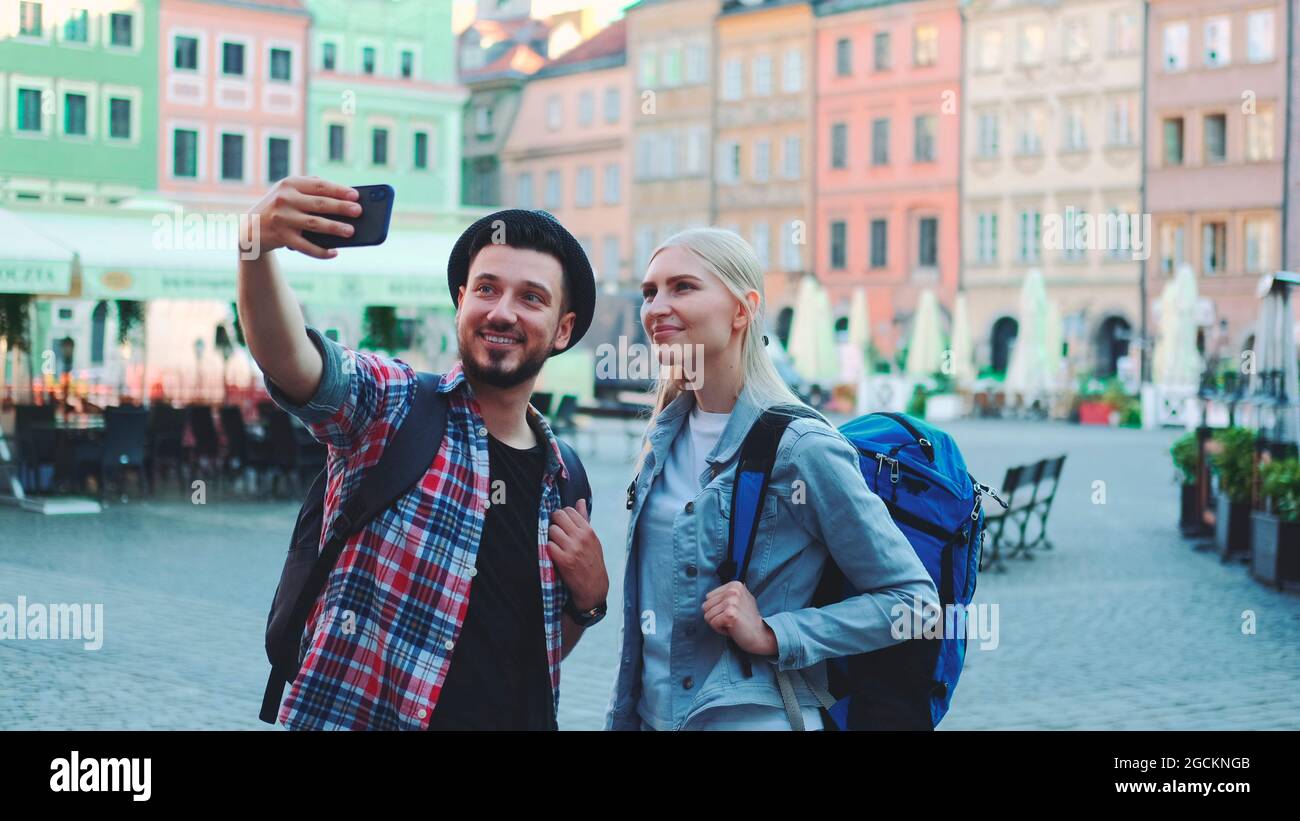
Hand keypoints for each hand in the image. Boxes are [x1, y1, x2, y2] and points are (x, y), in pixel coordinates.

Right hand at [244, 176, 360, 259]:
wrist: (251, 226)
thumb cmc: (280, 206)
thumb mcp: (289, 191)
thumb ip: (311, 188)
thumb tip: (344, 198)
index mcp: (290, 184)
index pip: (319, 185)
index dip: (339, 190)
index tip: (356, 196)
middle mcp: (285, 199)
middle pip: (319, 204)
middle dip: (341, 208)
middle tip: (358, 211)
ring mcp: (282, 218)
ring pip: (314, 224)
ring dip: (334, 228)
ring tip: (351, 231)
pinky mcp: (281, 237)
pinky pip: (305, 246)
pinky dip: (321, 251)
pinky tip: (334, 253)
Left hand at [547, 499, 608, 611]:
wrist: (594, 586)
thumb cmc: (592, 561)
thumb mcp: (592, 539)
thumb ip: (584, 519)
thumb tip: (581, 501)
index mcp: (588, 530)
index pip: (569, 510)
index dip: (562, 515)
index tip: (562, 522)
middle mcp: (580, 537)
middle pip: (558, 517)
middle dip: (554, 522)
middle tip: (556, 531)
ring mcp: (572, 548)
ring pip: (551, 530)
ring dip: (550, 536)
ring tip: (556, 543)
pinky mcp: (563, 560)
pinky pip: (549, 545)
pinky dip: (549, 548)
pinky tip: (554, 553)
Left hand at [703, 581, 777, 655]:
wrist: (760, 635)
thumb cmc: (748, 620)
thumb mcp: (740, 599)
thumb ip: (726, 595)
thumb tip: (707, 596)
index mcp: (734, 585)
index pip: (708, 597)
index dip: (717, 609)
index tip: (731, 613)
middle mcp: (733, 590)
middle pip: (706, 606)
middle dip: (715, 616)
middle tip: (731, 620)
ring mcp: (732, 601)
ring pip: (707, 615)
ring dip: (718, 624)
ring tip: (732, 623)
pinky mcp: (730, 614)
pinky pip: (712, 623)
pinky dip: (720, 629)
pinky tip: (732, 628)